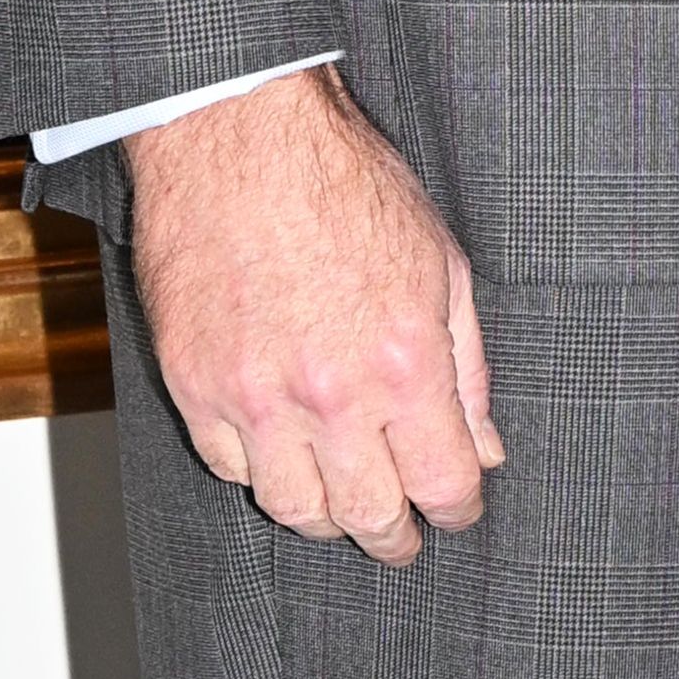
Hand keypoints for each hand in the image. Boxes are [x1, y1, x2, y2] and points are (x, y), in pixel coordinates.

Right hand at [126, 64, 501, 558]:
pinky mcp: (194, 389)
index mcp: (404, 364)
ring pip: (293, 508)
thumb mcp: (443, 265)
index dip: (458, 511)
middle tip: (403, 538)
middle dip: (394, 537)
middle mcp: (329, 395)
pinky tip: (285, 458)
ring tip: (346, 507)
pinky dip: (262, 474)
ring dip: (327, 517)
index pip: (443, 483)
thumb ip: (468, 368)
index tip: (458, 512)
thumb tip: (484, 445)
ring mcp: (253, 399)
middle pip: (367, 515)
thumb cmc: (348, 186)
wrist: (239, 140)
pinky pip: (230, 468)